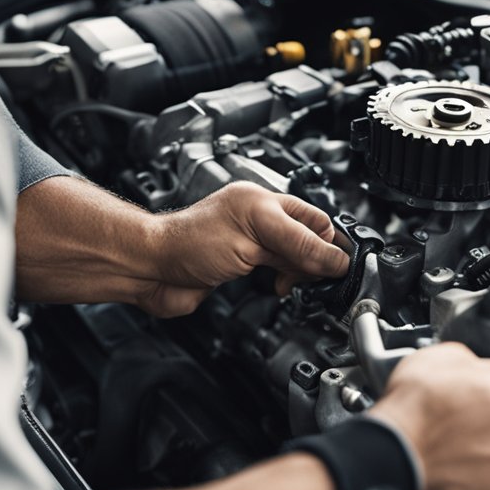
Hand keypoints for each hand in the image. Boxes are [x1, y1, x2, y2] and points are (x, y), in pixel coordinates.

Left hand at [142, 182, 349, 315]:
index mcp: (263, 202)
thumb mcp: (253, 240)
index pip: (314, 221)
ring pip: (296, 256)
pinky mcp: (243, 264)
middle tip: (315, 279)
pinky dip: (287, 280)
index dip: (329, 245)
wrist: (152, 269)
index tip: (337, 269)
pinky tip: (281, 286)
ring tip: (293, 283)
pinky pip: (278, 270)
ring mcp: (252, 242)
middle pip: (309, 238)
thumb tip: (333, 259)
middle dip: (316, 260)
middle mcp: (260, 219)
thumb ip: (296, 248)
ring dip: (302, 272)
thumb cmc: (187, 244)